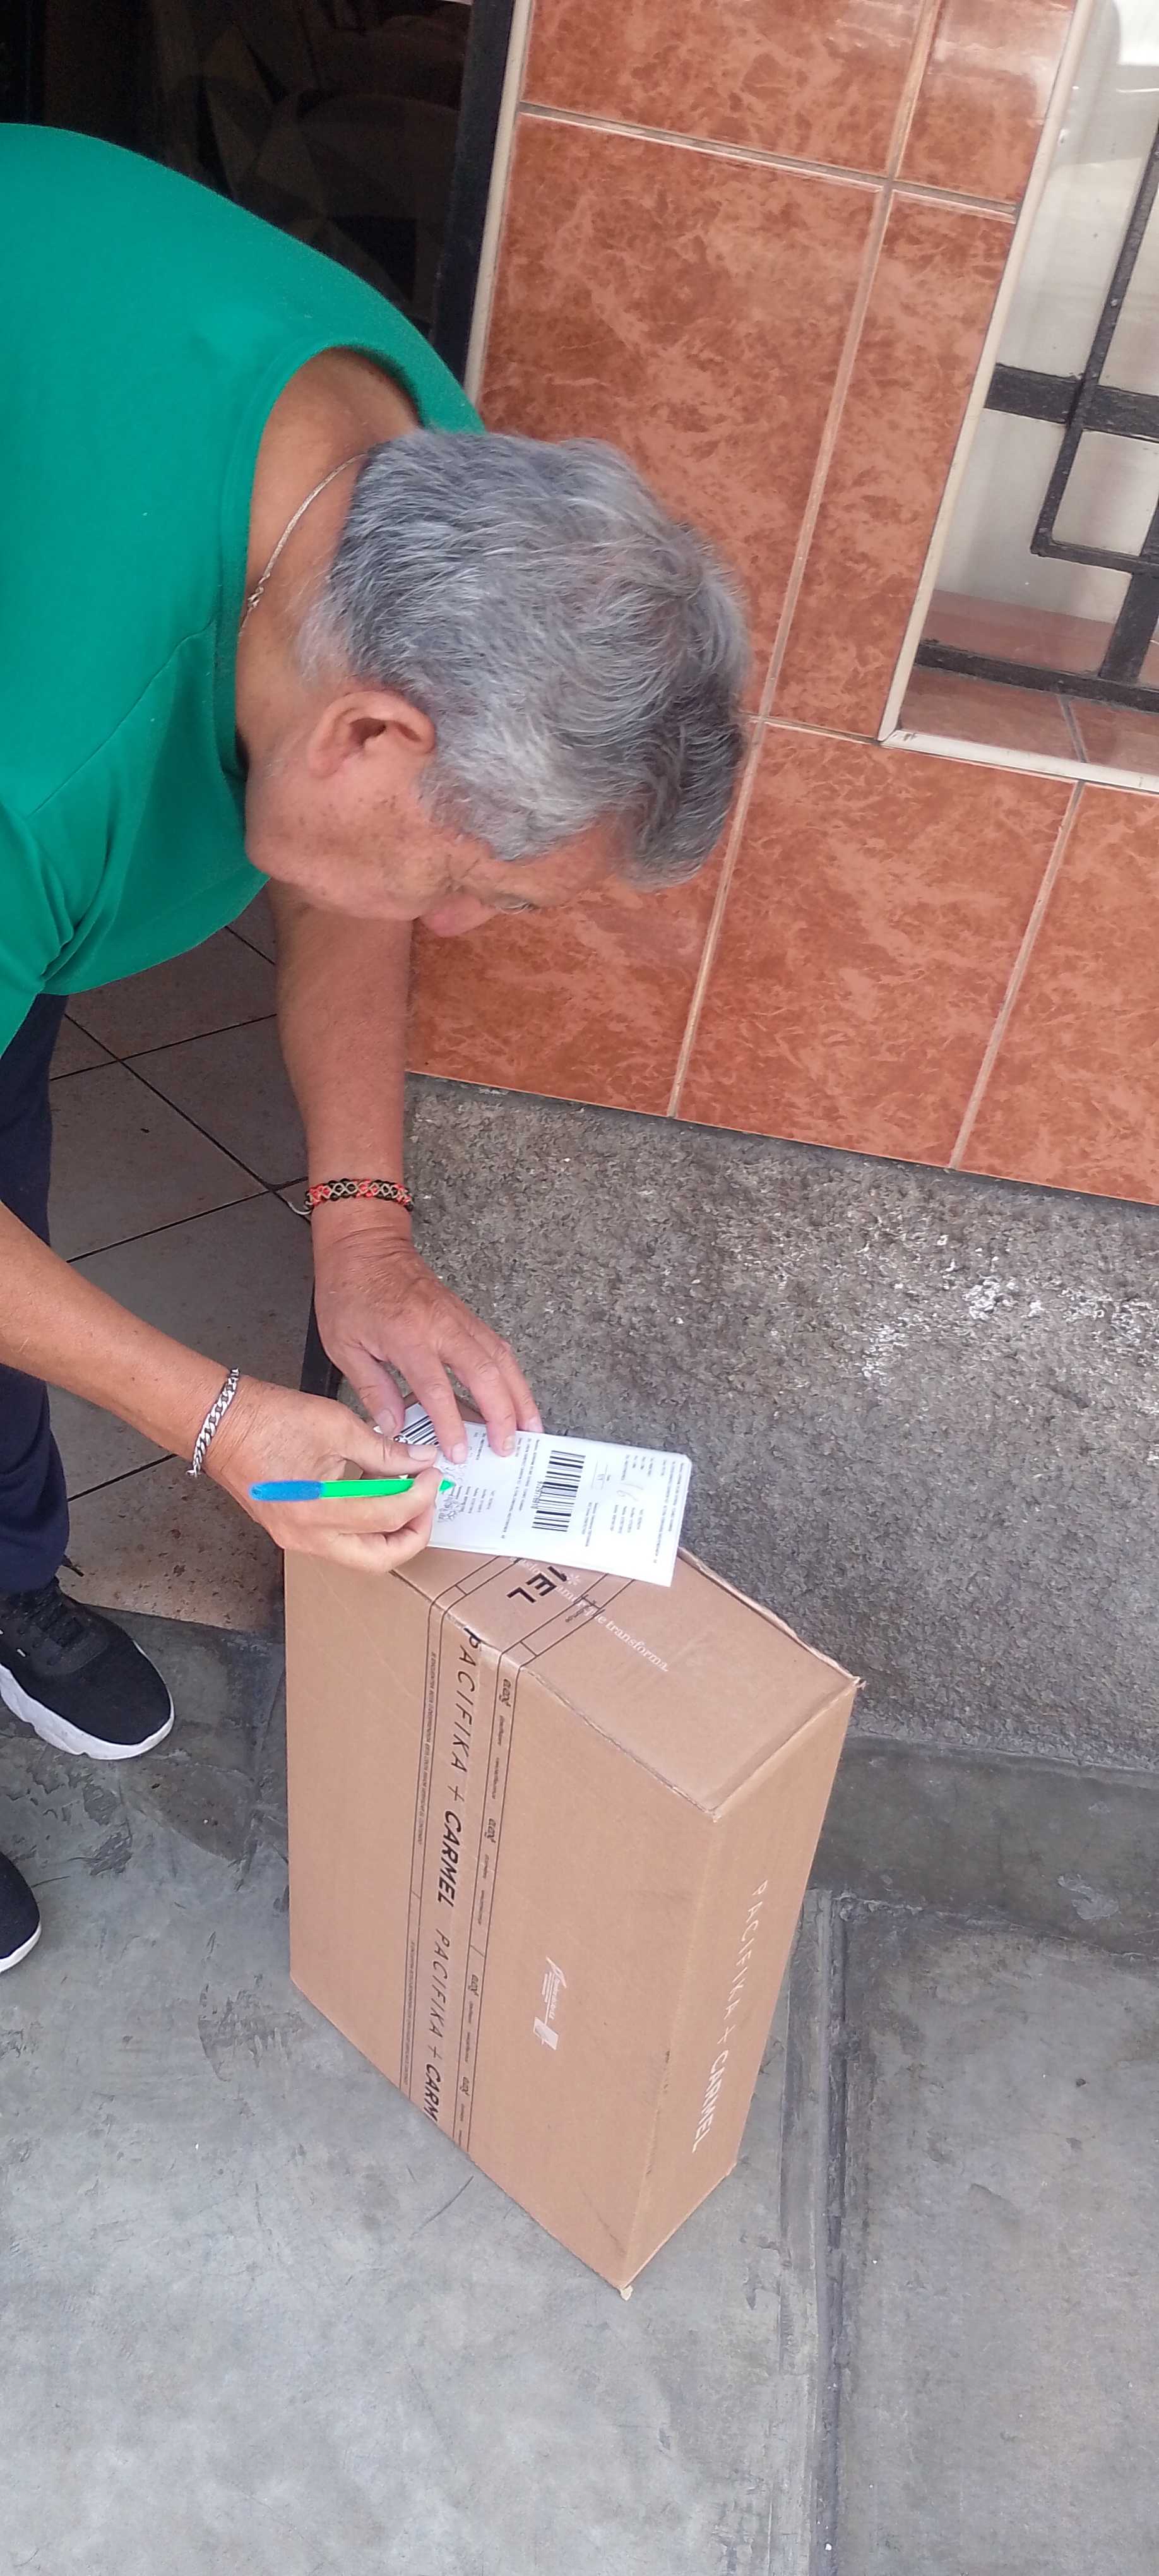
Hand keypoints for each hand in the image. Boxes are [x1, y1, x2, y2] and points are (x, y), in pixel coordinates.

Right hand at [205, 1374, 441, 1571]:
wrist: (220, 1424)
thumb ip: (385, 1451)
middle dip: (413, 1534)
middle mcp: (306, 1537)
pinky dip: (367, 1527)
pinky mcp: (293, 1533)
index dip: (421, 1496)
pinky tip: (378, 1496)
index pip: (388, 1516)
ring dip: (391, 1533)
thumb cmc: (270, 1419)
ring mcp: (296, 1540)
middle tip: (427, 1501)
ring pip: (360, 1556)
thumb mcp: (337, 1427)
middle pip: (379, 1559)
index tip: (434, 1474)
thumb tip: (422, 1461)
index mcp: (316, 1511)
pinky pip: (341, 1543)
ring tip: (407, 1496)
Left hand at [311, 1221, 541, 1462]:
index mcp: (406, 1336)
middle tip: (509, 1447)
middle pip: (485, 1373)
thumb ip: (371, 1388)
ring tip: (531, 1427)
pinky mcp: (465, 1315)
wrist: (365, 1244)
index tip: (459, 1452)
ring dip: (519, 1395)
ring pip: (501, 1359)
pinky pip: (497, 1346)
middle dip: (502, 1414)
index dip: (451, 1425)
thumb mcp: (343, 1344)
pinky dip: (512, 1373)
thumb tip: (395, 1426)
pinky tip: (517, 1394)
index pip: (437, 1389)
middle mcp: (441, 1326)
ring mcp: (458, 1318)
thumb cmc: (349, 1290)